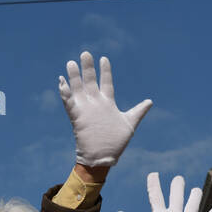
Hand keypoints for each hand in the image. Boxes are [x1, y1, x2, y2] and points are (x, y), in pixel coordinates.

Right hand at [59, 52, 152, 167]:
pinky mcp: (77, 117)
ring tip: (71, 63)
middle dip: (88, 68)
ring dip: (74, 77)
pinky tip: (61, 81)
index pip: (106, 83)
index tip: (104, 58)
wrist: (103, 158)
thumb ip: (138, 111)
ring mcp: (86, 109)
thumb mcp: (130, 124)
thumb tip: (150, 101)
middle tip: (85, 53)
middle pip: (91, 82)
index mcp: (108, 103)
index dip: (105, 71)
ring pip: (78, 89)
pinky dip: (65, 93)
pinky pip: (69, 103)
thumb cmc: (116, 143)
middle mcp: (96, 104)